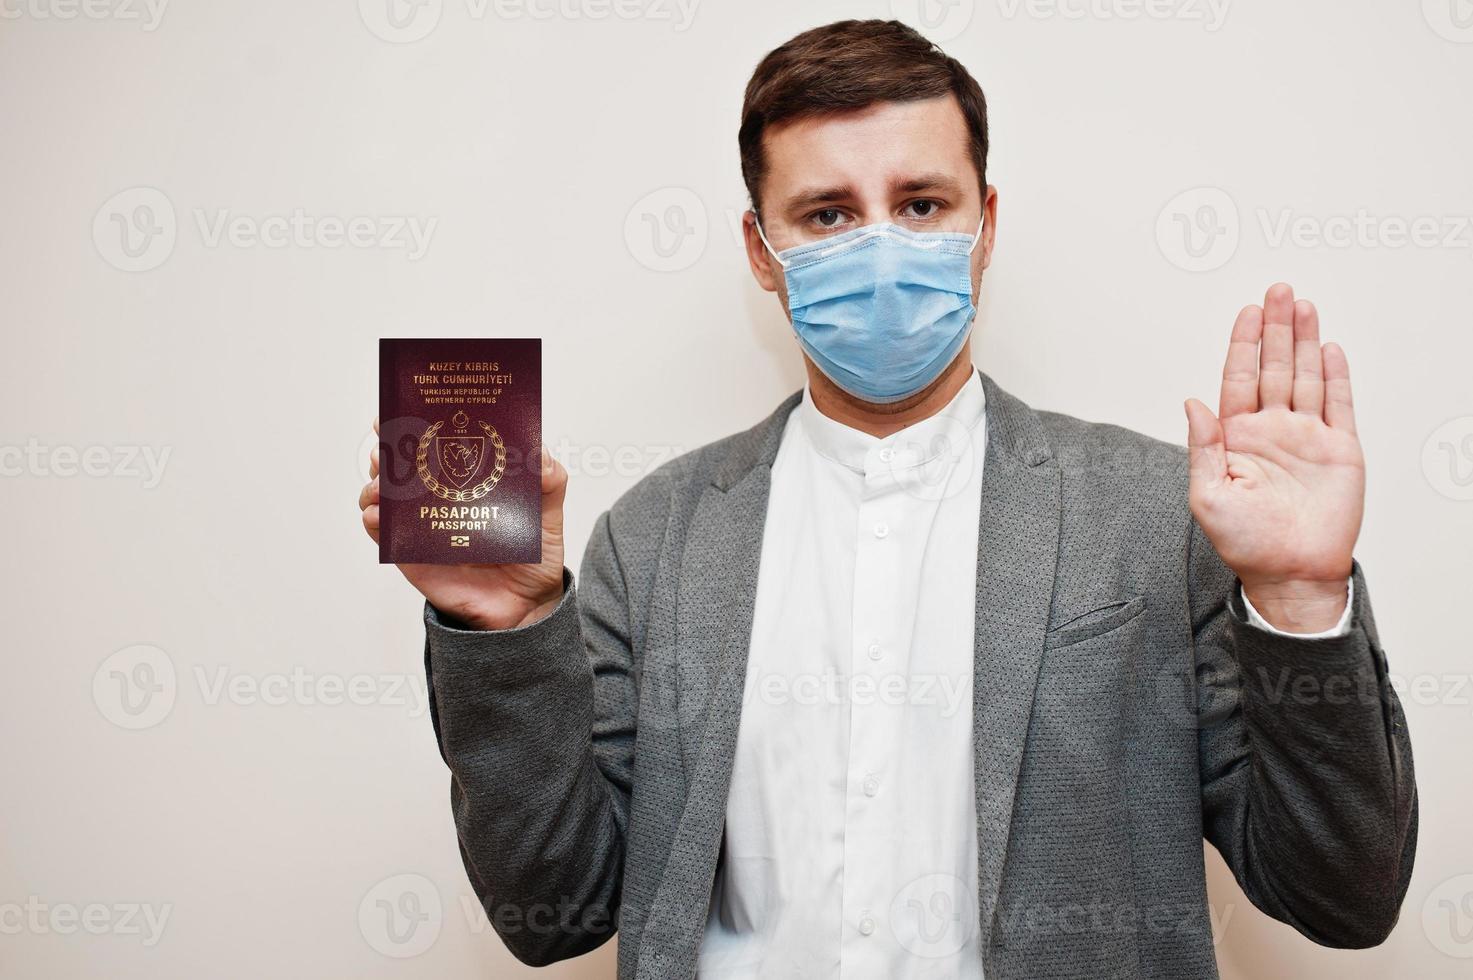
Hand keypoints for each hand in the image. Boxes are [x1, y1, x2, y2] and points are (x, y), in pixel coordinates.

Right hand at [359, 417, 567, 629]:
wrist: (527, 604)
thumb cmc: (535, 552)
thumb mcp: (549, 511)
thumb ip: (549, 480)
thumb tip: (540, 454)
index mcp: (467, 476)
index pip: (437, 441)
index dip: (418, 422)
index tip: (407, 406)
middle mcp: (438, 495)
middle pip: (401, 463)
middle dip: (387, 448)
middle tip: (387, 445)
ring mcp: (422, 524)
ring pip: (383, 495)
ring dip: (375, 483)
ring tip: (382, 484)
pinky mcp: (411, 555)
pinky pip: (383, 536)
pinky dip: (375, 522)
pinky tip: (377, 515)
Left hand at [1185, 283, 1362, 632]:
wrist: (1291, 574)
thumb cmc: (1245, 543)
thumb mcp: (1207, 495)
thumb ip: (1202, 446)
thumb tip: (1193, 401)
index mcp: (1236, 438)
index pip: (1238, 379)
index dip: (1243, 344)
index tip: (1247, 311)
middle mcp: (1271, 430)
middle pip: (1274, 368)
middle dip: (1275, 329)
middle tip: (1278, 291)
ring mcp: (1306, 437)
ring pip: (1305, 377)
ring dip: (1304, 341)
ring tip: (1303, 305)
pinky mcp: (1340, 449)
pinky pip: (1339, 405)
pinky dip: (1335, 376)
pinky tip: (1329, 348)